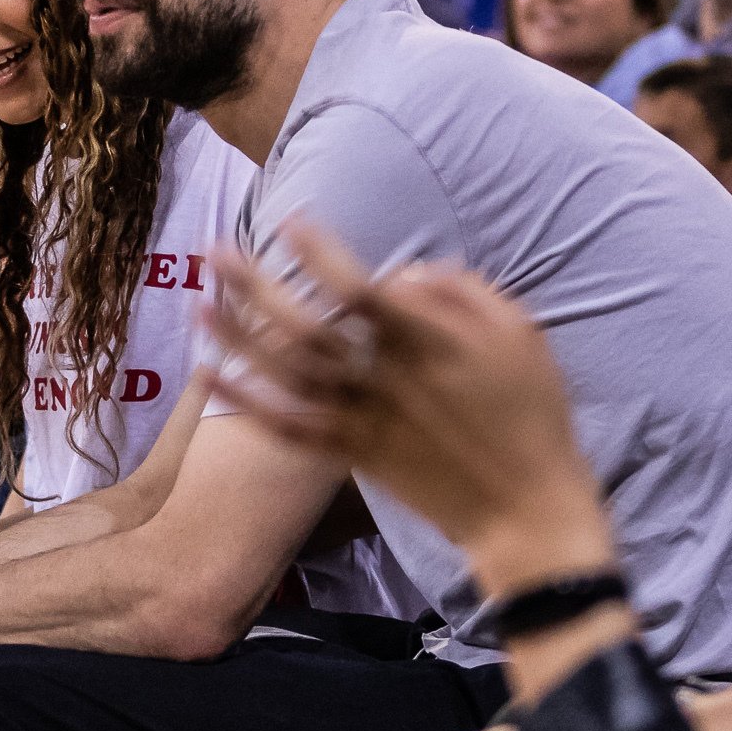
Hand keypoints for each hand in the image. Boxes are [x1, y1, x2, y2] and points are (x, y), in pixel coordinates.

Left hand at [205, 225, 613, 591]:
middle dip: (255, 287)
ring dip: (238, 338)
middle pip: (305, 329)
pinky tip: (209, 376)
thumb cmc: (532, 414)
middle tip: (215, 251)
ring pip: (286, 376)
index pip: (358, 291)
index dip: (320, 254)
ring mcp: (365, 421)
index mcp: (427, 344)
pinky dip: (247, 403)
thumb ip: (462, 293)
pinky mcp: (356, 456)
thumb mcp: (520, 334)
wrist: (525, 509)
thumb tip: (402, 273)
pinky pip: (289, 428)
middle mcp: (384, 381)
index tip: (289, 222)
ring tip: (199, 302)